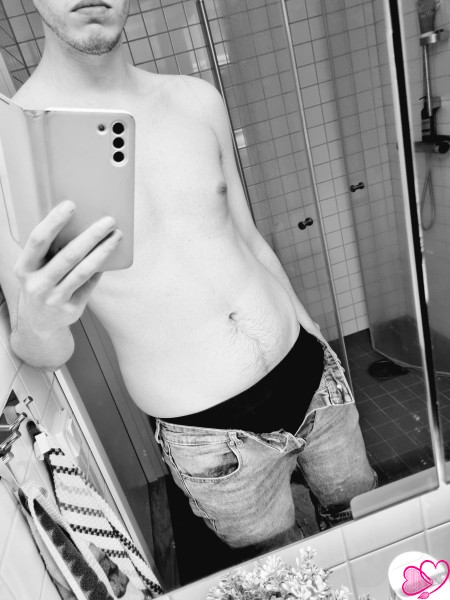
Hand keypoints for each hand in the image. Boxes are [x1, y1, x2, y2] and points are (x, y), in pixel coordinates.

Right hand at [13, 200, 121, 334]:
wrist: (39, 323)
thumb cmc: (40, 285)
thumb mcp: (34, 268)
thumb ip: (49, 250)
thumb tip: (80, 222)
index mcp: (24, 267)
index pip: (38, 240)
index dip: (54, 221)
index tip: (71, 205)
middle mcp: (37, 284)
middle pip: (68, 255)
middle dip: (91, 235)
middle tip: (108, 220)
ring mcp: (54, 298)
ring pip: (84, 270)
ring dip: (103, 251)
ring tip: (116, 236)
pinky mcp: (70, 309)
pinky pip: (90, 284)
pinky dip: (100, 269)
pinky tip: (110, 255)